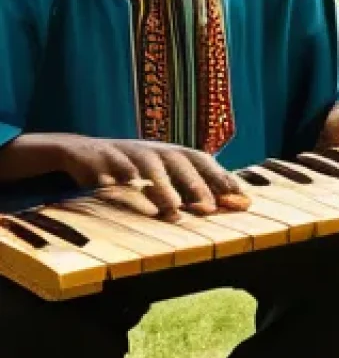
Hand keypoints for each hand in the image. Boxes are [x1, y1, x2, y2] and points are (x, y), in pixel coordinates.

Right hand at [52, 134, 249, 218]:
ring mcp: (125, 151)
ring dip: (161, 185)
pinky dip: (116, 173)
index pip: (201, 160)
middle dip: (195, 184)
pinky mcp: (97, 156)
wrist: (83, 154)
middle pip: (178, 162)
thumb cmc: (131, 170)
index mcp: (169, 153)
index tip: (238, 197)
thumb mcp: (160, 176)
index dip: (220, 176)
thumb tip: (224, 206)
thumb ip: (188, 189)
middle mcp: (151, 149)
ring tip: (172, 207)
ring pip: (148, 164)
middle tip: (209, 208)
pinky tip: (121, 185)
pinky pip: (107, 164)